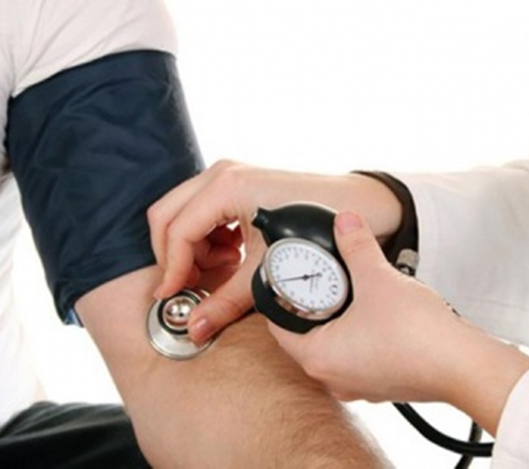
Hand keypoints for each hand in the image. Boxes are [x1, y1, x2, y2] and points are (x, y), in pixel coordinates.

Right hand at [147, 160, 402, 342]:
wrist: (361, 207)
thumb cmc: (320, 230)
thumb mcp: (266, 270)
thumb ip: (226, 301)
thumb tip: (195, 327)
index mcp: (227, 187)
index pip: (177, 231)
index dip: (172, 269)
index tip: (172, 297)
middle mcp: (223, 174)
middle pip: (167, 216)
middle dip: (174, 255)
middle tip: (188, 287)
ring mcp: (230, 175)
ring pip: (183, 214)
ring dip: (192, 248)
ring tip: (221, 273)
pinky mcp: (239, 184)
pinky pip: (203, 212)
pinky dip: (208, 239)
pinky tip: (231, 258)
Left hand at [269, 211, 528, 434]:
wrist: (465, 367)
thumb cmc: (417, 335)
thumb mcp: (378, 278)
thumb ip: (356, 246)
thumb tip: (346, 222)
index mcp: (318, 358)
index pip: (278, 327)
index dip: (278, 300)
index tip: (287, 279)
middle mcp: (333, 377)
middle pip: (305, 336)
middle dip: (312, 306)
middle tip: (319, 280)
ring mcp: (359, 384)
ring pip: (335, 346)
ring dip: (338, 320)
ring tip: (350, 293)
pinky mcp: (382, 383)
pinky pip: (360, 355)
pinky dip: (361, 334)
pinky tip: (377, 315)